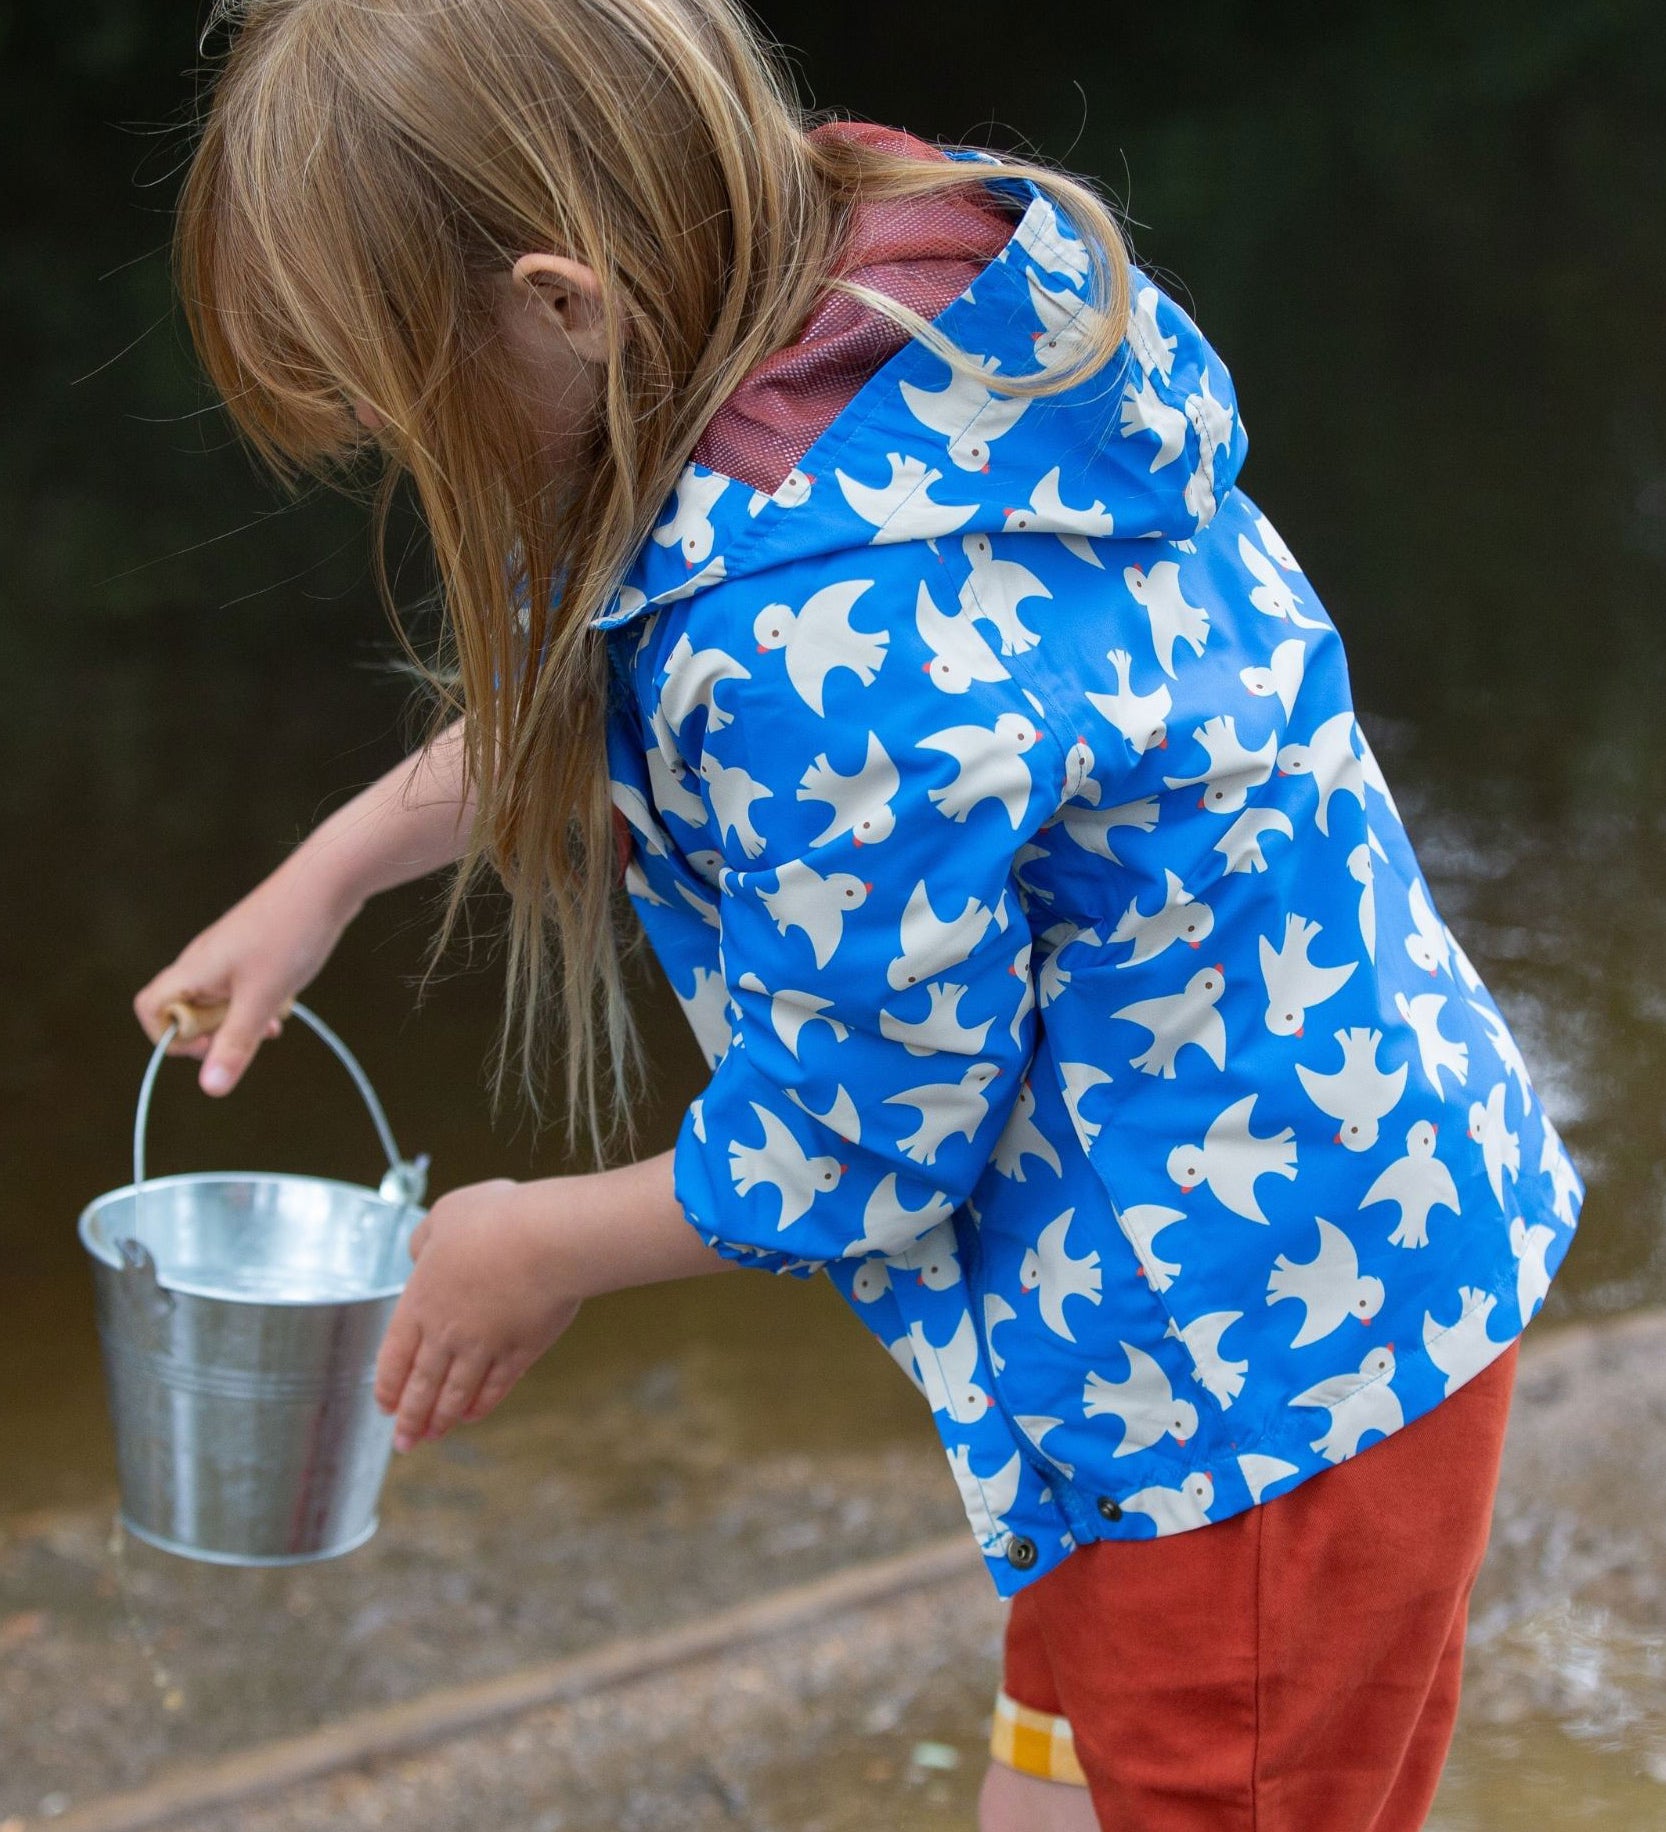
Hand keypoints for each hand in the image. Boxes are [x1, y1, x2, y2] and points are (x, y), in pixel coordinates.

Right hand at [133, 855, 358, 1094]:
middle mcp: (203, 961)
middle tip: (249, 1039)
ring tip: (273, 1026)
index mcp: (193, 970)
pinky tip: (286, 1003)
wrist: (326, 883)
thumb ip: (236, 1043)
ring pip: (221, 1001)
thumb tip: (210, 1089)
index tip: (209, 1048)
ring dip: (242, 1021)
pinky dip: (259, 1002)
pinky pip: (243, 987)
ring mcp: (228, 954)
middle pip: (187, 1010)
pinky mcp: (252, 950)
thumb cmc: (290, 935)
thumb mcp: (263, 999)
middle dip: (215, 1034)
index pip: (151, 1009)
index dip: (169, 1038)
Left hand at [374, 1177, 582, 1450]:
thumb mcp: (445, 1214)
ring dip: (441, 1419)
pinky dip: (481, 1405)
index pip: (394, 1355)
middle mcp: (447, 1333)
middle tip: (403, 1443)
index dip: (388, 1385)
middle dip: (409, 1418)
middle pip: (421, 1385)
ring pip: (455, 1394)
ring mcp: (484, 1347)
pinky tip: (473, 1415)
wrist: (547, 1239)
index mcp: (421, 1300)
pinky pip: (495, 1388)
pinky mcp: (521, 1352)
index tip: (384, 1406)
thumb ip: (425, 1238)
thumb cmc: (497, 1218)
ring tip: (432, 1437)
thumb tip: (420, 1252)